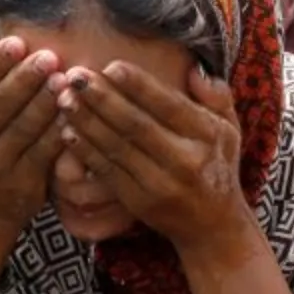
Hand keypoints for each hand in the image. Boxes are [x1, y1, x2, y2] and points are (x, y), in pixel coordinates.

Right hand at [0, 37, 65, 236]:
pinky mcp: (21, 181)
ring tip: (63, 82)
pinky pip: (41, 155)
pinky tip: (73, 118)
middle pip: (0, 103)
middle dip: (24, 79)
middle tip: (49, 57)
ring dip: (43, 105)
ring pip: (21, 129)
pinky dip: (57, 135)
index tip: (18, 41)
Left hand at [59, 64, 252, 252]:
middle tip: (75, 76)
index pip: (168, 106)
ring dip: (87, 122)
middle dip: (102, 98)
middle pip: (136, 125)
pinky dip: (86, 151)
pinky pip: (108, 172)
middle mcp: (184, 160)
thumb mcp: (229, 129)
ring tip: (63, 98)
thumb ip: (216, 96)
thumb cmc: (218, 167)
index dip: (138, 86)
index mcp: (206, 135)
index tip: (111, 66)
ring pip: (117, 148)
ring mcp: (159, 184)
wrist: (213, 227)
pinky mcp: (139, 202)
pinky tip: (67, 132)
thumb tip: (193, 68)